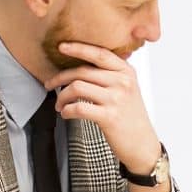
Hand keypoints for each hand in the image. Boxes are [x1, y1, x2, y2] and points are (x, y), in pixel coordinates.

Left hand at [48, 42, 160, 173]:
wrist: (142, 144)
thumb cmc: (131, 116)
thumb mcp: (128, 88)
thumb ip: (111, 74)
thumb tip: (82, 62)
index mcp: (126, 71)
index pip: (99, 53)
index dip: (78, 48)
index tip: (61, 47)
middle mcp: (122, 82)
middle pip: (82, 71)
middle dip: (60, 78)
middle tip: (49, 84)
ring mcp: (116, 99)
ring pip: (77, 88)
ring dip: (61, 96)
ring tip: (59, 104)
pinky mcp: (109, 117)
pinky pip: (79, 108)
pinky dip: (67, 111)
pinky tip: (65, 114)